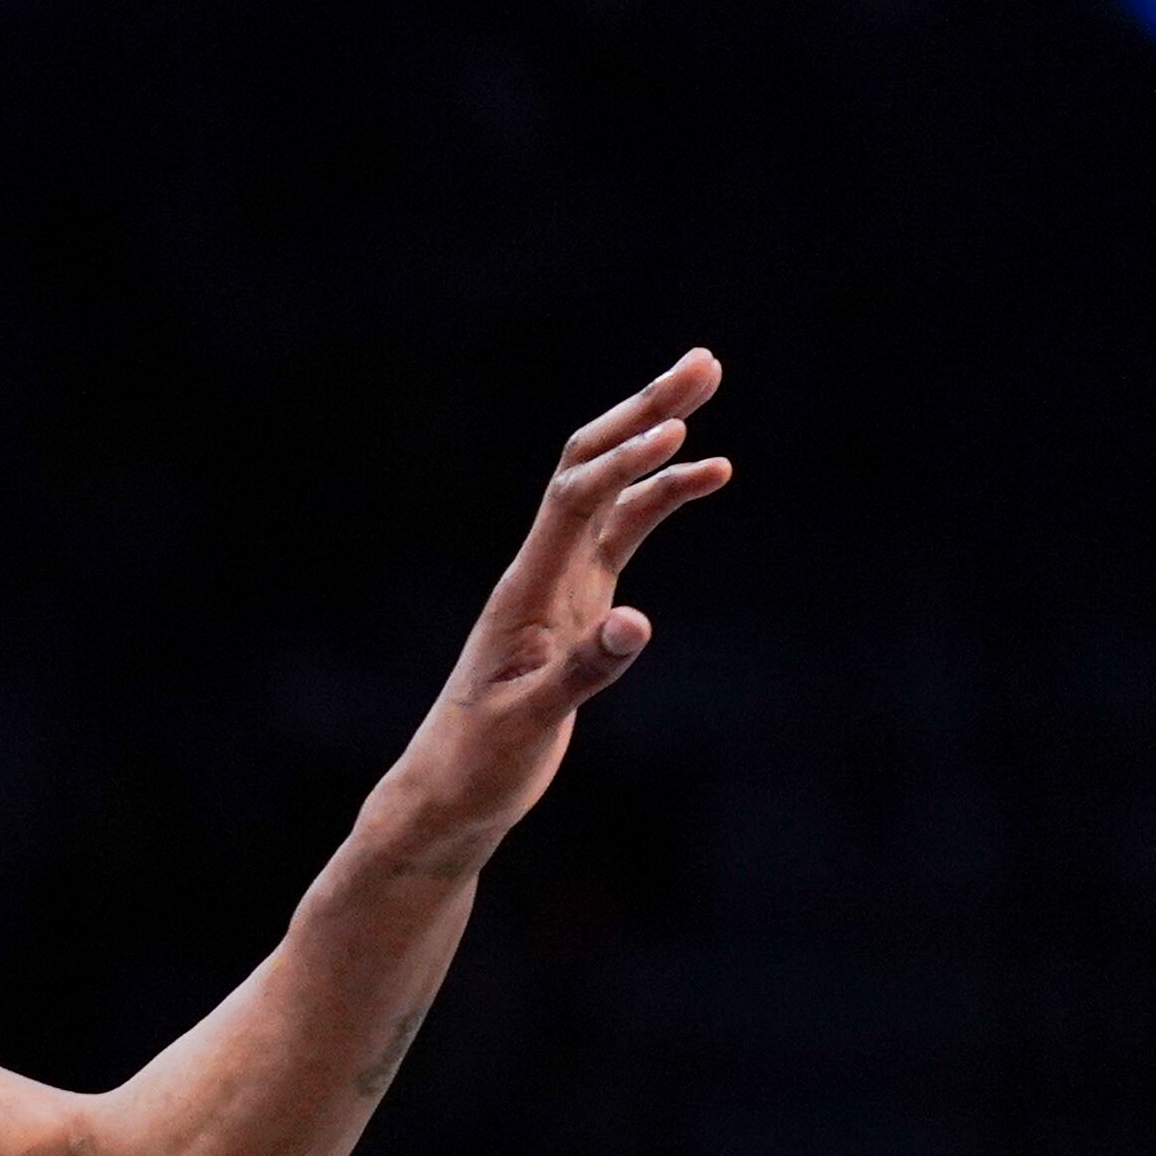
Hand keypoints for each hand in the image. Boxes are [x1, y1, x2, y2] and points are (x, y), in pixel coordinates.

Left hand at [383, 351, 732, 855]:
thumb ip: (584, 672)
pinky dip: (661, 499)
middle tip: (703, 362)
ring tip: (705, 390)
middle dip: (642, 414)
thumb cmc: (478, 764)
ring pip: (612, 494)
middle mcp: (541, 574)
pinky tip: (707, 474)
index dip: (623, 463)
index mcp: (524, 593)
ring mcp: (561, 586)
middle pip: (591, 470)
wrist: (448, 793)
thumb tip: (637, 622)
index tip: (677, 432)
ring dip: (656, 442)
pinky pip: (623, 535)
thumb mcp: (530, 723)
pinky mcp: (577, 608)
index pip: (573, 502)